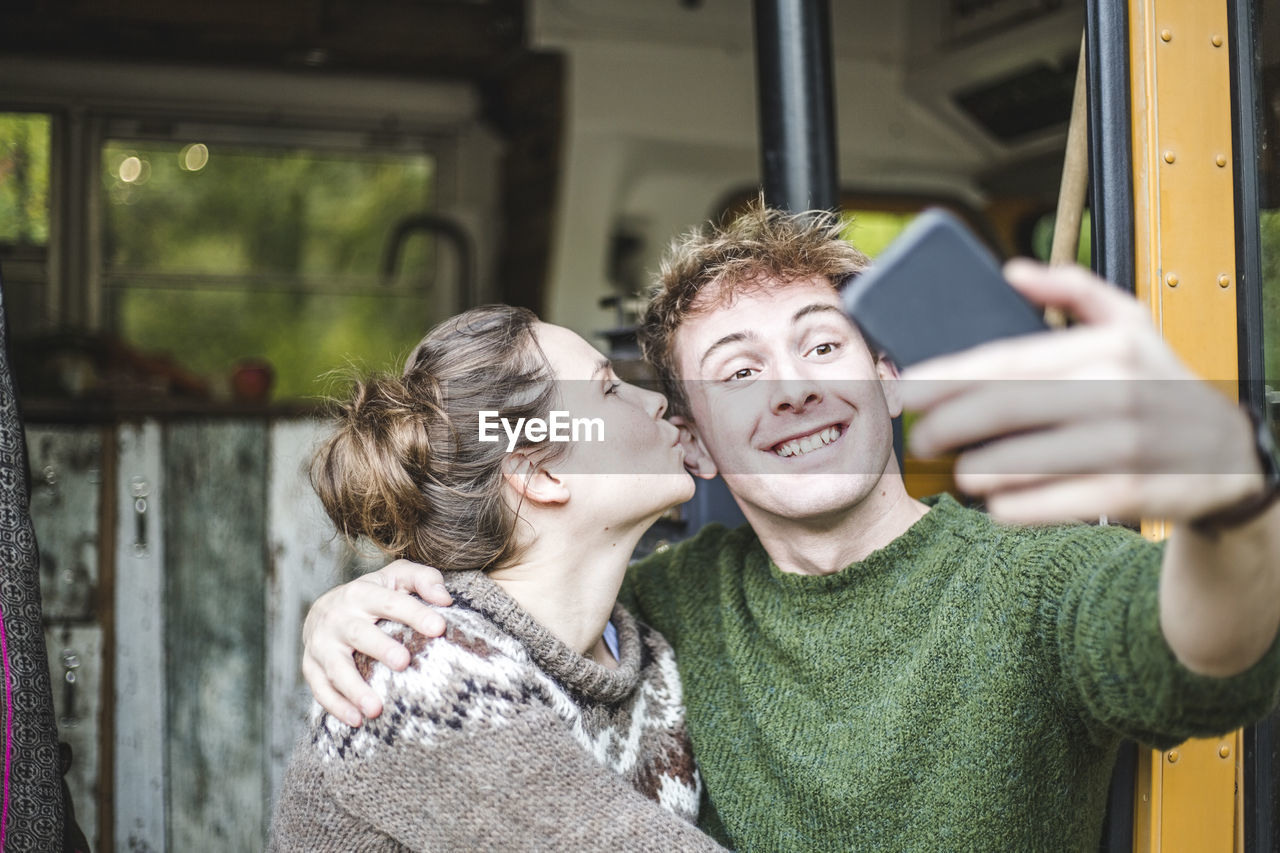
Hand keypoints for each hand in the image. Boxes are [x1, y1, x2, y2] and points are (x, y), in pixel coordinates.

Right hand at [302, 559, 452, 725]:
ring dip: (354, 688)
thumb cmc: (374, 595)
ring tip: (376, 709)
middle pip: (359, 633)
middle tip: (403, 662)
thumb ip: (423, 580)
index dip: (415, 613)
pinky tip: (357, 720)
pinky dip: (336, 706)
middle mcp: (338, 617)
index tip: (439, 628)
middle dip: (380, 648)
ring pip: (335, 667)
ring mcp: (321, 643)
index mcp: (362, 593)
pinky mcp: (311, 666)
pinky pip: (320, 688)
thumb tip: (444, 599)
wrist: (325, 610)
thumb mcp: (397, 577)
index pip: (390, 602)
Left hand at [899, 260, 1261, 523]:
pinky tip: (998, 502)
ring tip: (960, 471)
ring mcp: (1124, 446)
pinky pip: (1044, 503)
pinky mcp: (1129, 495)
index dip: (948, 377)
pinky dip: (1010, 507)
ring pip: (1017, 462)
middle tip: (921, 440)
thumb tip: (1014, 272)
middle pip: (1002, 409)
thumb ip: (1073, 291)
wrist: (1233, 458)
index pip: (1007, 360)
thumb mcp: (1133, 325)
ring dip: (974, 471)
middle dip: (946, 426)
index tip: (909, 390)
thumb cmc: (1162, 386)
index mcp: (1108, 346)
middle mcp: (1117, 391)